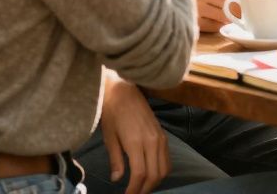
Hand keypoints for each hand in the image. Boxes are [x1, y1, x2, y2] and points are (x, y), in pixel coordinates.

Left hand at [101, 75, 168, 193]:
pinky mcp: (163, 136)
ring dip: (154, 183)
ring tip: (142, 188)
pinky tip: (150, 174)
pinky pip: (167, 159)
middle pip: (154, 175)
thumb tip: (117, 179)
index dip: (134, 190)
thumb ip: (115, 160)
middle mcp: (152, 142)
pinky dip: (161, 171)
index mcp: (136, 143)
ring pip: (164, 169)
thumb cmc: (112, 114)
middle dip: (144, 190)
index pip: (139, 175)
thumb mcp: (109, 138)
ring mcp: (160, 138)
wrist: (124, 92)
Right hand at [194, 0, 242, 32]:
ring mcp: (196, 7)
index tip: (244, 0)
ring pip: (224, 16)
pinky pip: (215, 26)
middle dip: (237, 8)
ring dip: (229, 17)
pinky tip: (215, 20)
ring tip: (228, 15)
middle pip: (230, 3)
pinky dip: (219, 25)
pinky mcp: (194, 22)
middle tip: (240, 11)